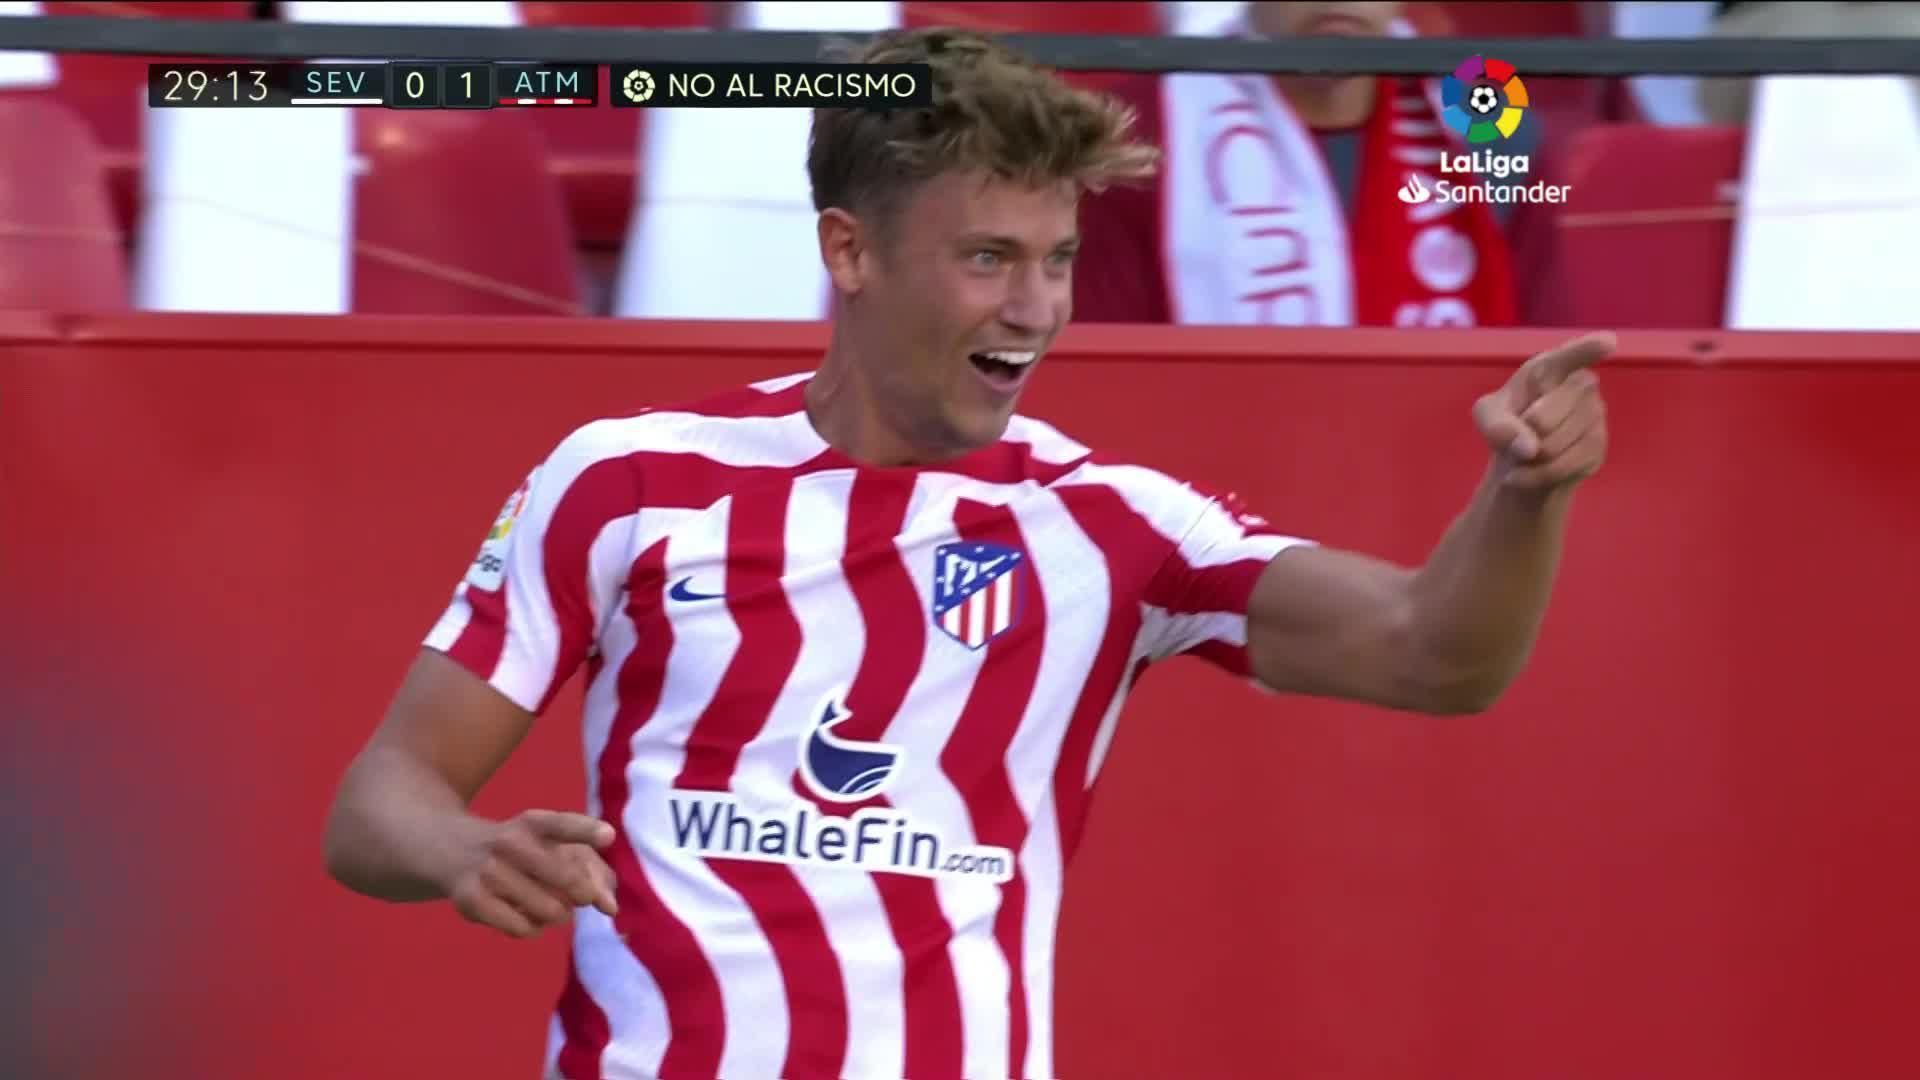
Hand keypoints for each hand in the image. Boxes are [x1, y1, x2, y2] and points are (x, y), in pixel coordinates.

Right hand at [444, 810, 618, 939]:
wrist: (454, 850)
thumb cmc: (524, 850)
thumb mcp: (554, 845)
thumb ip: (592, 870)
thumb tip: (610, 908)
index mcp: (534, 823)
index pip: (562, 825)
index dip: (587, 831)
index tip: (609, 837)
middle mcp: (509, 842)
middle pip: (566, 880)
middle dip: (584, 894)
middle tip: (581, 897)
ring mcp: (489, 872)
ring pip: (549, 911)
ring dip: (559, 914)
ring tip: (550, 904)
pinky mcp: (473, 901)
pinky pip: (522, 928)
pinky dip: (533, 928)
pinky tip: (526, 915)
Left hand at [1472, 332, 1614, 492]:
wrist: (1523, 461)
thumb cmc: (1509, 422)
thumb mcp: (1488, 417)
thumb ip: (1496, 424)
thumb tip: (1529, 447)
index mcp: (1552, 367)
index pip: (1573, 355)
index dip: (1589, 349)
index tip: (1608, 343)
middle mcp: (1581, 385)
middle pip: (1551, 412)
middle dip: (1527, 430)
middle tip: (1519, 434)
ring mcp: (1595, 416)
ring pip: (1556, 443)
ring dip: (1529, 458)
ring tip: (1521, 455)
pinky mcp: (1598, 447)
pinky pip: (1565, 465)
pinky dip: (1537, 475)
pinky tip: (1523, 475)